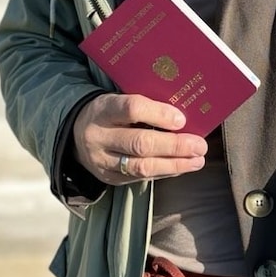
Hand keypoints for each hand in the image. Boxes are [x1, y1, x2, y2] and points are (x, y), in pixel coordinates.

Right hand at [72, 93, 206, 183]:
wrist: (76, 133)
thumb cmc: (110, 112)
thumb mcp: (119, 98)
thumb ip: (145, 104)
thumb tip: (185, 112)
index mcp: (103, 109)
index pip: (131, 109)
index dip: (159, 114)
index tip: (182, 119)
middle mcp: (99, 136)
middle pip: (140, 143)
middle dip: (174, 146)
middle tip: (199, 145)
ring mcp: (102, 160)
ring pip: (142, 166)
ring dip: (174, 164)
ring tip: (197, 159)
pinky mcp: (109, 178)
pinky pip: (141, 178)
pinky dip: (165, 172)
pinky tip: (182, 166)